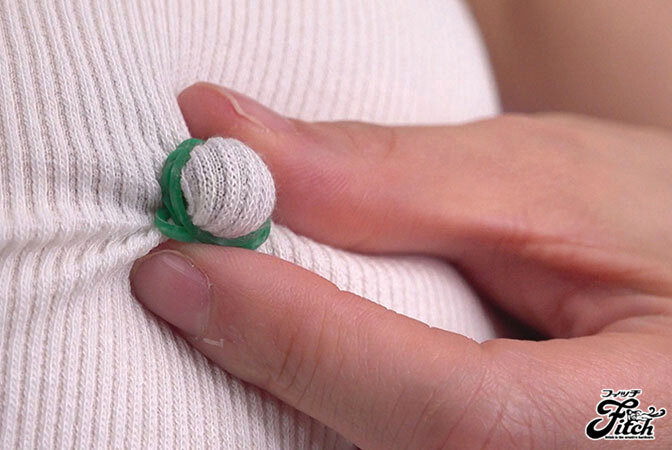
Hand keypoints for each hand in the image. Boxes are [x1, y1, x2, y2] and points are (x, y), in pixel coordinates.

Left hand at [130, 83, 671, 448]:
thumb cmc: (663, 224)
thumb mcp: (551, 184)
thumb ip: (392, 180)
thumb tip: (229, 136)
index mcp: (635, 422)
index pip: (447, 412)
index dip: (301, 337)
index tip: (181, 266)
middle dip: (277, 363)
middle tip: (185, 279)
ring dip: (287, 378)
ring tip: (228, 293)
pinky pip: (380, 443)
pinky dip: (322, 390)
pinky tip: (292, 330)